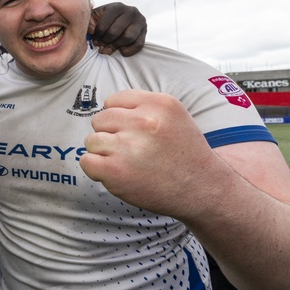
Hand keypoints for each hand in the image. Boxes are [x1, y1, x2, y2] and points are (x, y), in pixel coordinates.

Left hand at [80, 90, 215, 221]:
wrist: (202, 189)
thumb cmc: (184, 153)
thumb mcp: (174, 116)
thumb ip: (142, 107)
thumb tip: (105, 109)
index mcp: (158, 104)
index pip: (113, 100)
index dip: (119, 118)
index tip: (134, 133)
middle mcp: (143, 121)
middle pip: (99, 119)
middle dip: (110, 135)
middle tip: (132, 151)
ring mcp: (128, 146)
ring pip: (92, 141)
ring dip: (104, 153)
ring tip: (127, 163)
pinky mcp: (116, 171)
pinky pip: (87, 161)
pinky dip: (96, 170)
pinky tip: (117, 174)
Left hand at [91, 2, 146, 55]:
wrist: (121, 19)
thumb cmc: (105, 18)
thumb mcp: (95, 16)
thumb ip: (89, 22)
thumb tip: (92, 31)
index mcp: (117, 7)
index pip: (104, 24)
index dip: (97, 35)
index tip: (94, 39)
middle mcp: (131, 11)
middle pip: (115, 32)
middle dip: (105, 41)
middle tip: (100, 46)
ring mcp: (140, 21)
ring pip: (128, 38)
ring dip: (116, 46)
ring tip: (108, 49)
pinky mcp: (145, 31)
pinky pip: (138, 44)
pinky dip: (129, 50)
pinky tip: (121, 51)